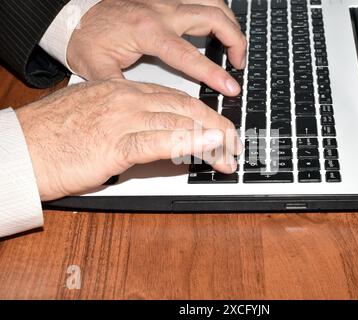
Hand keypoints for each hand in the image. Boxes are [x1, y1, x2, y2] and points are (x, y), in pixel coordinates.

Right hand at [16, 80, 241, 200]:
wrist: (20, 149)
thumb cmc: (53, 137)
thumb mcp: (96, 119)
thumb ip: (128, 122)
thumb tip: (157, 135)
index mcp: (121, 90)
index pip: (175, 99)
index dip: (203, 114)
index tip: (219, 128)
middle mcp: (125, 99)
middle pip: (185, 108)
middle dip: (216, 125)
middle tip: (233, 142)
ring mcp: (121, 119)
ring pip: (178, 122)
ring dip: (210, 138)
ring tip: (229, 152)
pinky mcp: (114, 143)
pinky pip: (160, 140)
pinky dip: (188, 142)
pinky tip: (209, 145)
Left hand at [67, 0, 246, 95]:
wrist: (73, 13)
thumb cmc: (85, 38)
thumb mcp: (97, 69)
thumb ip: (123, 89)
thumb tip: (143, 110)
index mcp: (148, 32)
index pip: (189, 55)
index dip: (214, 74)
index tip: (231, 88)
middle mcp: (162, 12)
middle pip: (213, 19)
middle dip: (234, 41)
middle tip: (239, 64)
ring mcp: (166, 1)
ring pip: (212, 2)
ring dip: (229, 22)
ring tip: (235, 44)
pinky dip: (215, 9)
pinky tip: (218, 23)